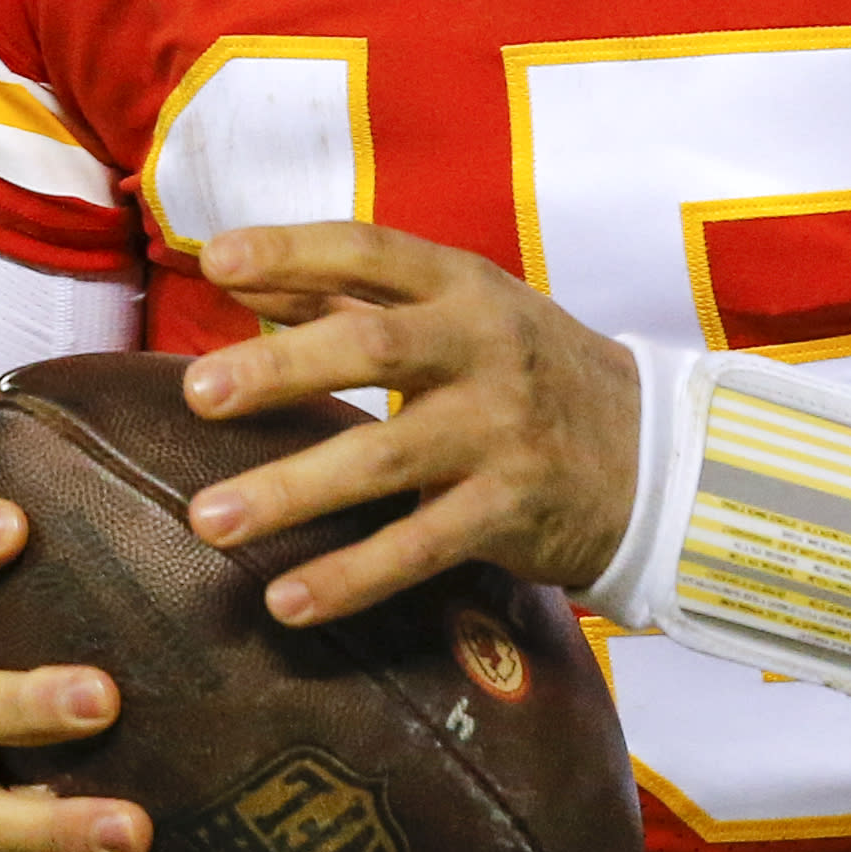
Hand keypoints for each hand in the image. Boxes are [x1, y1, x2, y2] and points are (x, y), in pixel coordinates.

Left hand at [181, 222, 645, 625]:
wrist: (653, 455)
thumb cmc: (525, 369)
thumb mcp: (458, 310)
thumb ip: (345, 292)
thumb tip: (234, 274)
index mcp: (463, 287)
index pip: (370, 251)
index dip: (292, 250)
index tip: (214, 258)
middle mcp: (484, 350)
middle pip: (375, 348)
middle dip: (281, 369)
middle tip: (198, 393)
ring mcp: (499, 434)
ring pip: (383, 459)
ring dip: (290, 491)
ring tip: (208, 519)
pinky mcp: (508, 512)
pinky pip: (418, 550)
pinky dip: (350, 578)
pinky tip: (287, 601)